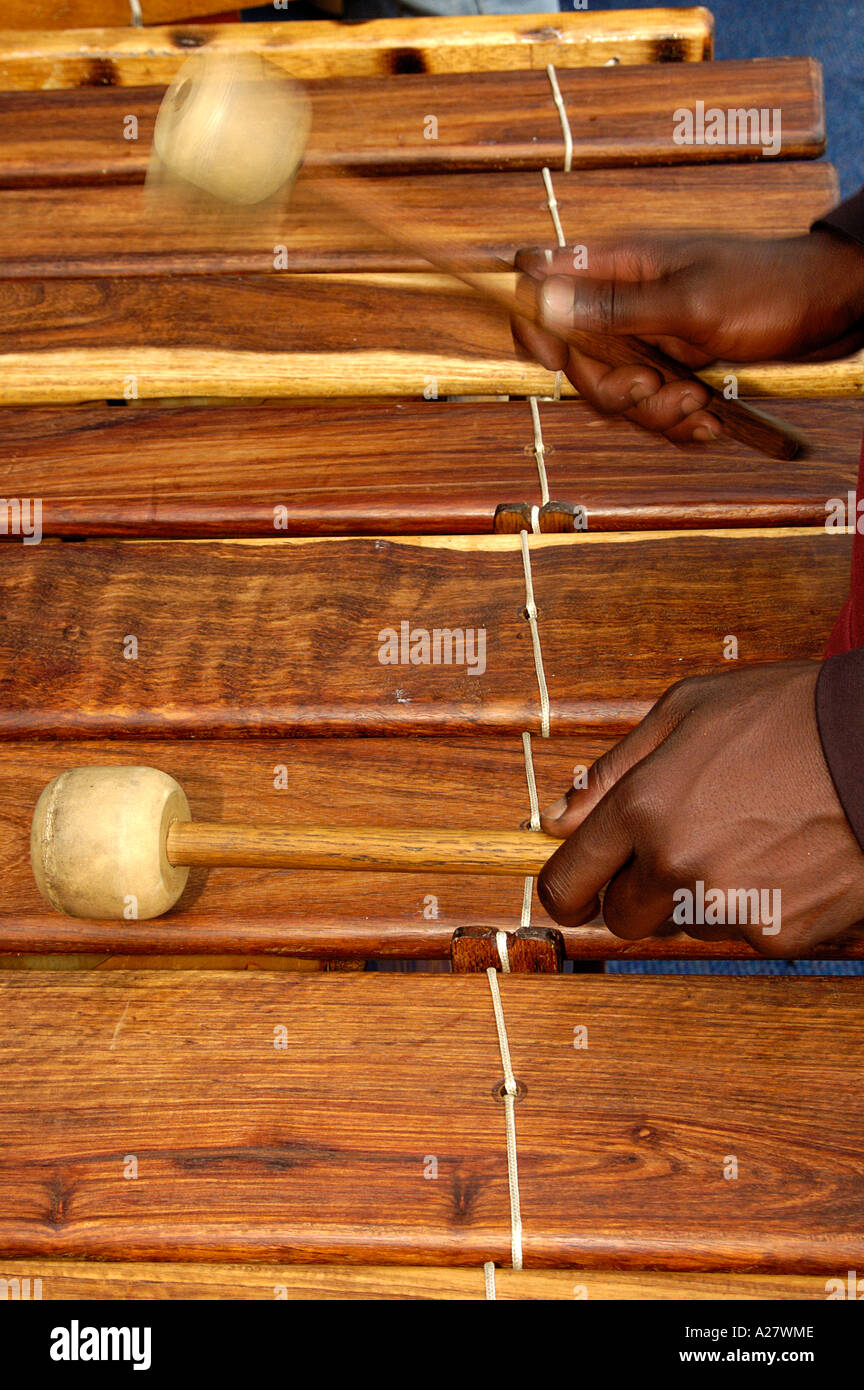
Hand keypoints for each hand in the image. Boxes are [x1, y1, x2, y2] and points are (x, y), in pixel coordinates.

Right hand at [512, 230, 863, 443]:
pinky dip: (676, 424)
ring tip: (698, 404)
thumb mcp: (689, 303)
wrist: (834, 307)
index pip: (539, 284)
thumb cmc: (769, 290)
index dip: (534, 327)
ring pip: (614, 393)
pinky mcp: (674, 367)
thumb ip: (613, 307)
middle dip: (613, 390)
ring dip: (653, 413)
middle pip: (575, 361)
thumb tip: (541, 298)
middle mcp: (625, 301)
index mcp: (618, 266)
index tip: (559, 362)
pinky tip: (707, 421)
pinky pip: (650, 409)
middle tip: (658, 386)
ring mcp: (649, 337)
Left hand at [537, 662, 863, 956]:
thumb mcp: (687, 711)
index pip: (567, 883)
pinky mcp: (777, 933)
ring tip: (747, 836)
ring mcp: (727, 905)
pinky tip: (782, 858)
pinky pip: (741, 932)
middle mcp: (675, 864)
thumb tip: (557, 820)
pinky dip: (754, 905)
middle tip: (677, 849)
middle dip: (635, 892)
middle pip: (620, 918)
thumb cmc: (788, 715)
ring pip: (683, 924)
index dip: (566, 892)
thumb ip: (611, 770)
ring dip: (698, 894)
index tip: (576, 892)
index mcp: (642, 808)